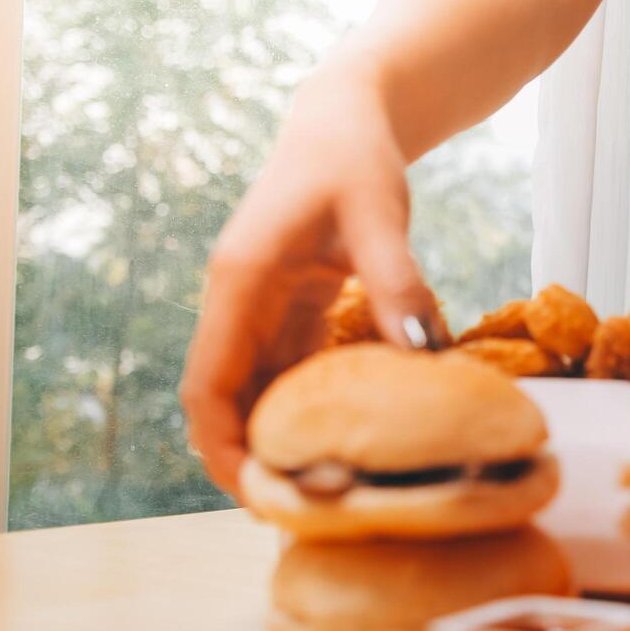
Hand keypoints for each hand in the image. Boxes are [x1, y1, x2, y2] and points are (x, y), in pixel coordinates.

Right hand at [180, 54, 441, 495]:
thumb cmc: (355, 157)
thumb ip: (396, 283)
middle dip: (251, 459)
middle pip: (226, 401)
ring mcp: (262, 304)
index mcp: (239, 283)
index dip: (222, 448)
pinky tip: (347, 441)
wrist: (349, 115)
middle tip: (302, 515)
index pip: (206, 386)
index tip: (256, 496)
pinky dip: (309, 408)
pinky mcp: (292, 305)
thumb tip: (423, 355)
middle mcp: (239, 301)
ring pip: (256, 390)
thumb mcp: (378, 216)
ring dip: (279, 438)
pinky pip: (289, 370)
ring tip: (325, 492)